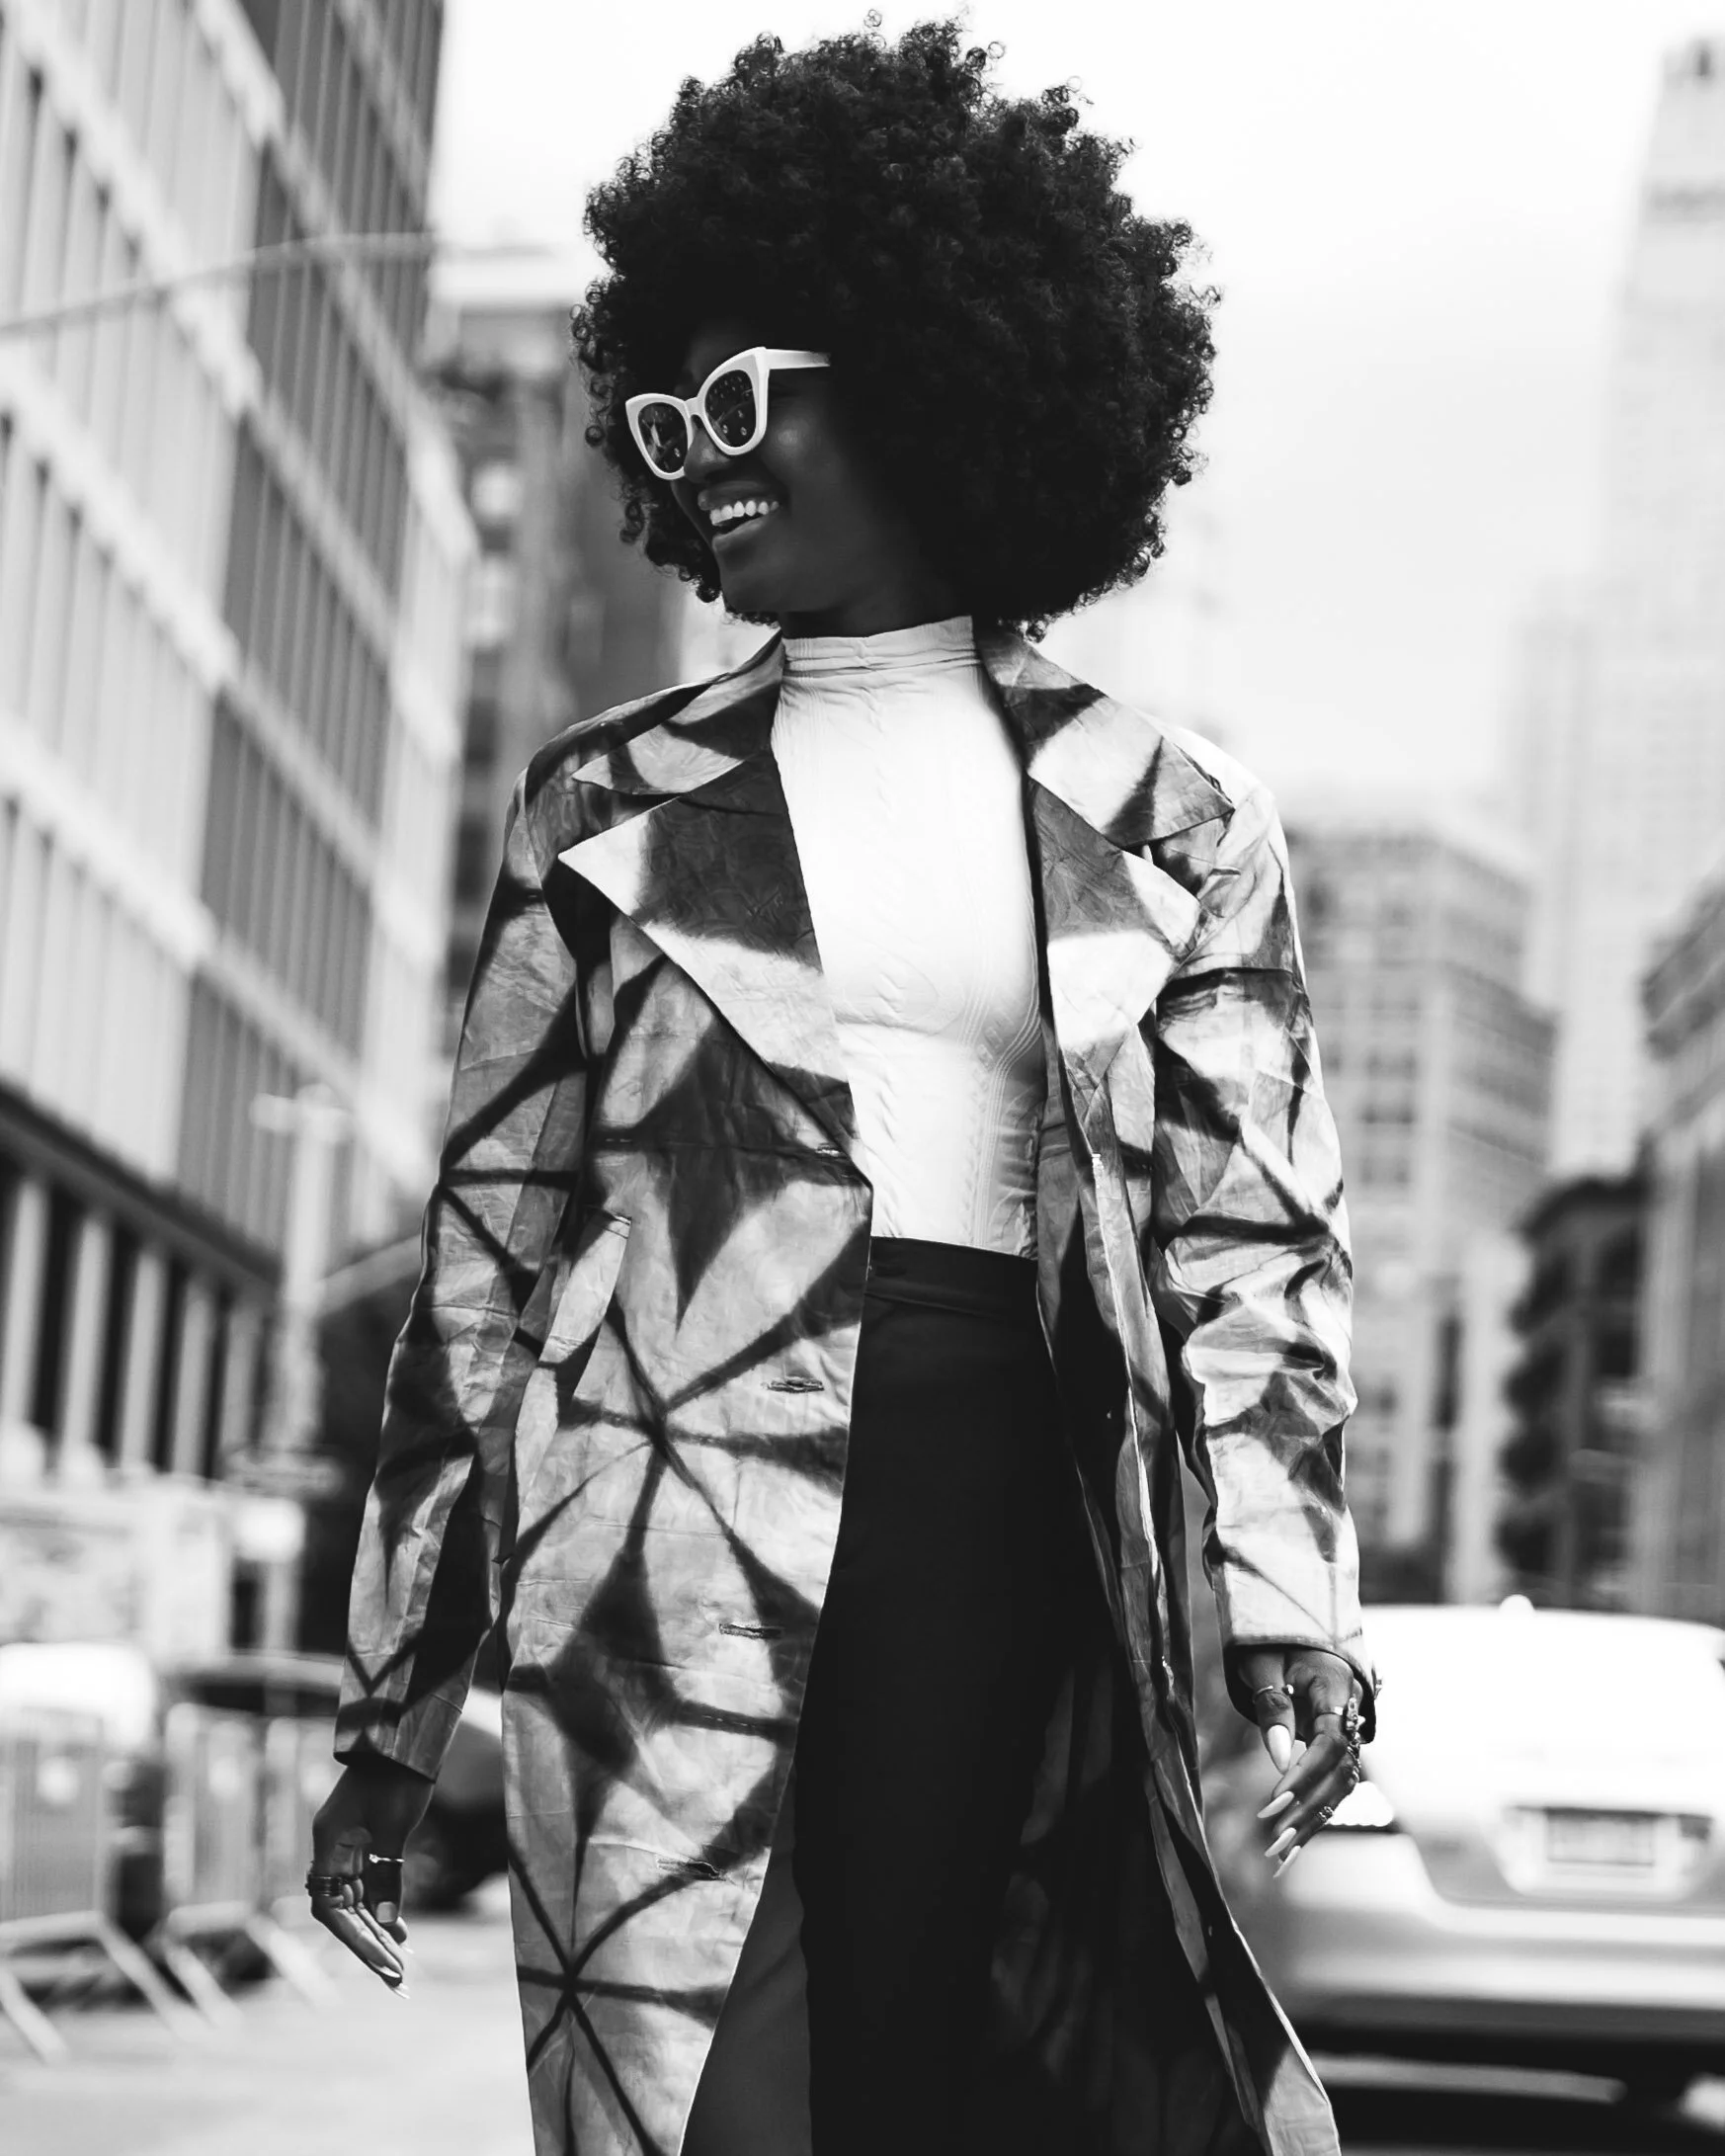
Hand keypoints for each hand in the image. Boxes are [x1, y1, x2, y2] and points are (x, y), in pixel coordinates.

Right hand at [307, 1755, 435, 1993]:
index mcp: (328, 1843)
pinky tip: (399, 1930)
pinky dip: (381, 1905)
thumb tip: (386, 1925)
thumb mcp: (395, 1830)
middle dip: (365, 1942)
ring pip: (355, 1900)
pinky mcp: (364, 1840)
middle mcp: (332, 1847)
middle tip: (392, 1975)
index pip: (328, 1906)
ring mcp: (347, 1844)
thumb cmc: (397, 1779)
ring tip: (399, 1960)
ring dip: (374, 1929)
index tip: (377, 1960)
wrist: (404, 1739)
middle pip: (341, 1909)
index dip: (350, 1937)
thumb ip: (388, 1876)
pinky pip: (367, 1883)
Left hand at [1234, 1644, 1362, 1877]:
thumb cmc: (1272, 1641)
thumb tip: (1279, 1758)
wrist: (1294, 1630)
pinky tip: (1291, 1850)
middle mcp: (1351, 1716)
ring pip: (1339, 1787)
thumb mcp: (1263, 1664)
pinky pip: (1331, 1785)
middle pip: (1339, 1773)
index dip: (1305, 1774)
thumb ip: (1272, 1705)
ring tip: (1279, 1857)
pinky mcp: (1337, 1749)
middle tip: (1274, 1839)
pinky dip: (1312, 1816)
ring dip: (1311, 1821)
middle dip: (1307, 1809)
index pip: (1329, 1742)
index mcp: (1337, 1688)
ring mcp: (1348, 1734)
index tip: (1274, 1800)